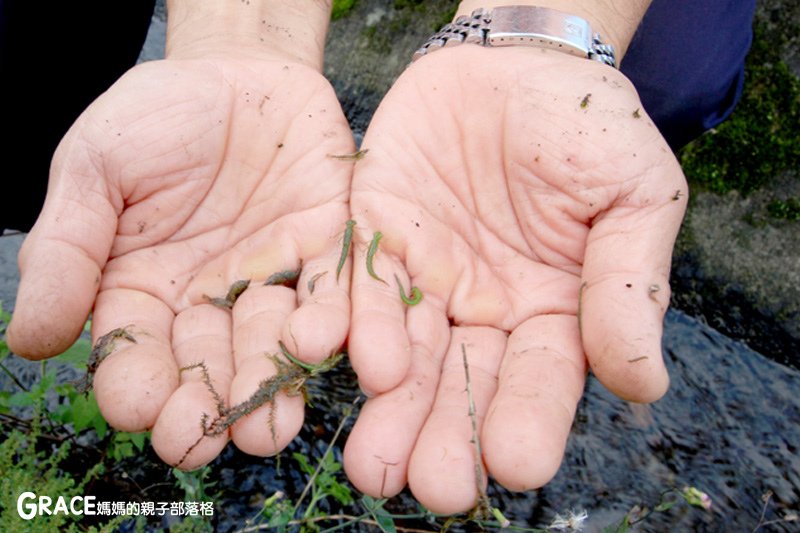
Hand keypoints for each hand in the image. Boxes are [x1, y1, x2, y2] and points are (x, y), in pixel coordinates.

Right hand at [7, 55, 353, 468]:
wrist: (239, 74)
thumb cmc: (157, 119)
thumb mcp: (95, 170)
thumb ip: (67, 250)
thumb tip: (30, 342)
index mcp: (144, 291)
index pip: (136, 355)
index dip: (135, 386)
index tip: (138, 410)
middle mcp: (211, 302)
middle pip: (207, 366)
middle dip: (206, 407)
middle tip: (205, 442)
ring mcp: (272, 281)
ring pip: (271, 343)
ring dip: (270, 385)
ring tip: (270, 426)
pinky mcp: (326, 253)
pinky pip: (331, 293)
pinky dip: (328, 322)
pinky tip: (318, 344)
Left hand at [343, 47, 686, 512]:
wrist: (516, 63)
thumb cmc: (586, 128)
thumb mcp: (632, 196)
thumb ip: (629, 287)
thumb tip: (644, 383)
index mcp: (552, 311)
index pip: (541, 379)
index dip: (529, 420)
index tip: (516, 465)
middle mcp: (482, 311)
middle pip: (463, 385)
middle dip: (445, 437)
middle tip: (428, 488)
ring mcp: (424, 280)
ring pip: (404, 356)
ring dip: (388, 408)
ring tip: (370, 464)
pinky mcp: (374, 240)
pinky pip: (356, 288)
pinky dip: (349, 324)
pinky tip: (345, 362)